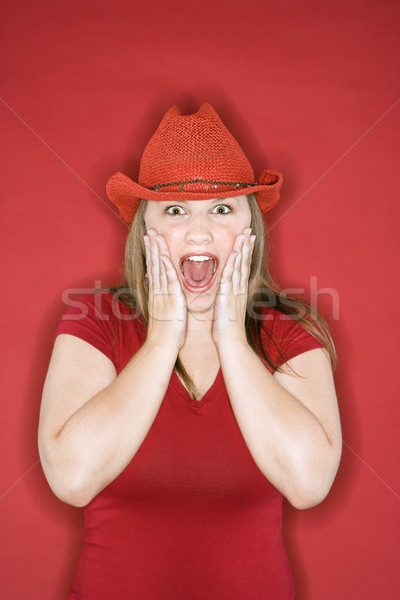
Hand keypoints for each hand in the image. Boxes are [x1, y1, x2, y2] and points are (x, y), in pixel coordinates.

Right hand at [144, 229, 186, 350]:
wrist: (162, 345)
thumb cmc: (165, 332)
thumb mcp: (163, 313)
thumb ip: (162, 301)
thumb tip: (160, 294)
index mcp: (157, 293)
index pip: (154, 268)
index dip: (152, 253)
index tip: (150, 240)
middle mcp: (158, 291)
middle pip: (154, 264)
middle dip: (152, 247)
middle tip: (149, 231)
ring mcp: (163, 294)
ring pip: (159, 268)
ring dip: (157, 251)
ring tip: (154, 236)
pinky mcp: (171, 300)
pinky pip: (168, 281)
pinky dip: (165, 268)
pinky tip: (163, 257)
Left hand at [212, 227, 255, 345]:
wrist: (231, 342)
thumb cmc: (227, 329)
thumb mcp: (228, 310)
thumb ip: (227, 299)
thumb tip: (225, 295)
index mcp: (238, 291)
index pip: (243, 268)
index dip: (245, 253)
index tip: (247, 239)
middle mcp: (238, 289)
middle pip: (244, 263)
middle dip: (246, 246)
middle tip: (249, 230)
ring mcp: (234, 291)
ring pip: (239, 266)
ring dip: (242, 249)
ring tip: (245, 235)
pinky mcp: (227, 295)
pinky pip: (231, 276)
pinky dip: (233, 263)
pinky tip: (235, 252)